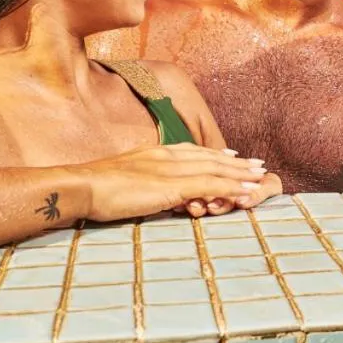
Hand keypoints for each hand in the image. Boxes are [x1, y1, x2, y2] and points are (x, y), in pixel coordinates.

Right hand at [67, 144, 267, 221]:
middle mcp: (167, 155)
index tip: (234, 154)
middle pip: (210, 157)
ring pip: (215, 169)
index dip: (215, 154)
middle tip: (258, 165)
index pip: (193, 151)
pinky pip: (210, 185)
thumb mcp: (124, 179)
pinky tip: (246, 191)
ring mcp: (171, 169)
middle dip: (236, 162)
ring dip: (240, 173)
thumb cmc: (95, 188)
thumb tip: (152, 191)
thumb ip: (142, 182)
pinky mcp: (173, 185)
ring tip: (260, 177)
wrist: (82, 186)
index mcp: (155, 152)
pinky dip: (232, 187)